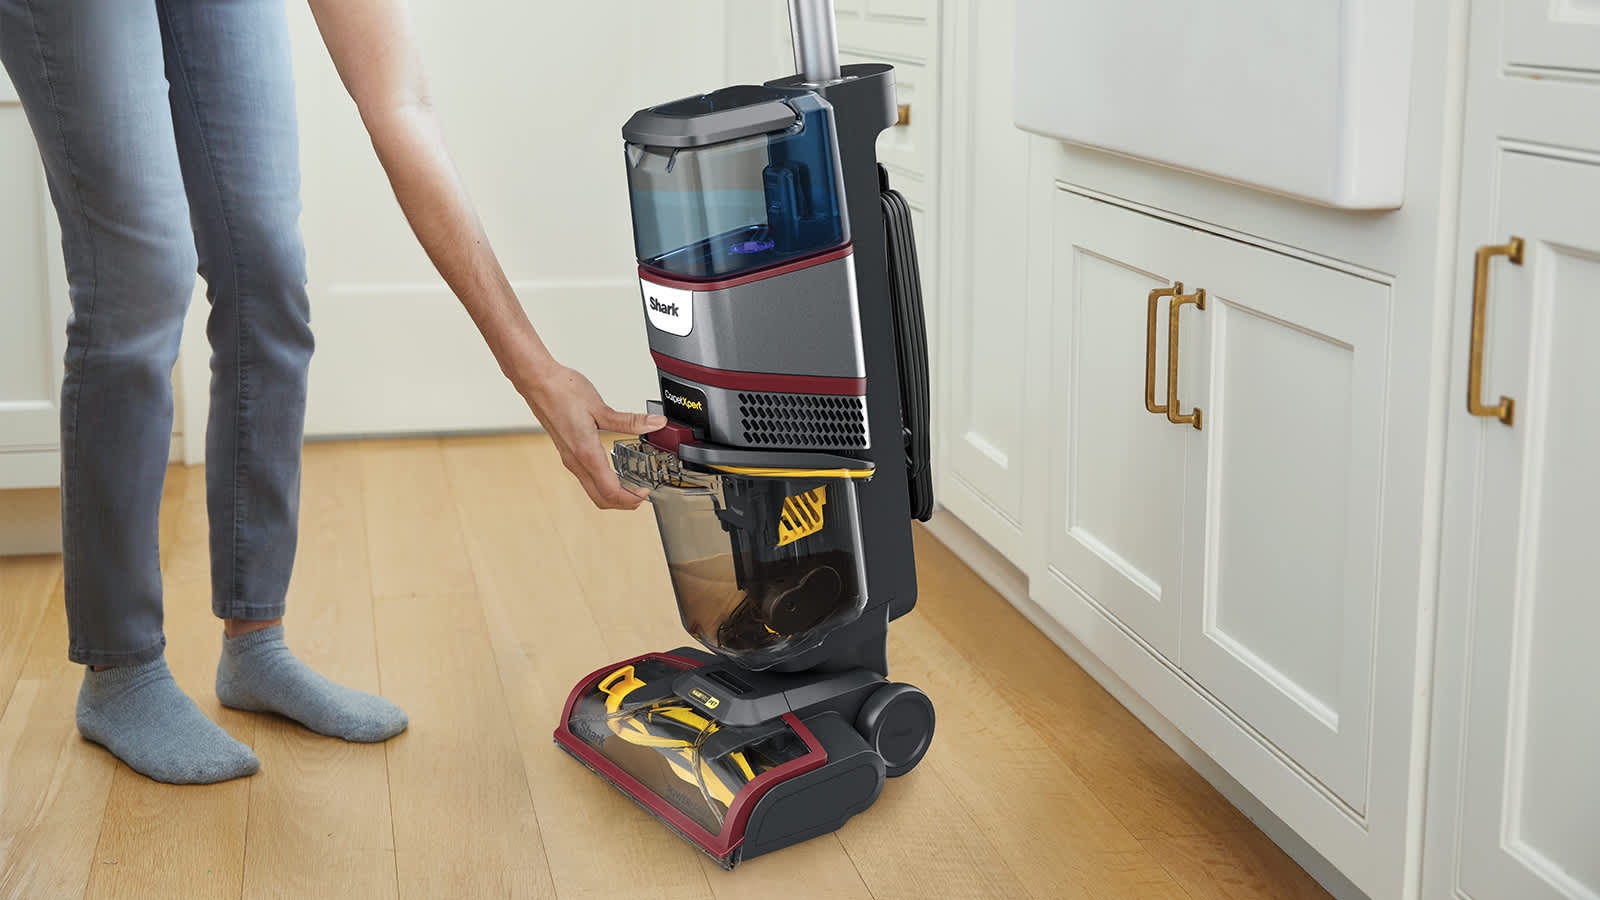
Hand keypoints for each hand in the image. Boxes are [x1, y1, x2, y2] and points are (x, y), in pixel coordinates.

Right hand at [518, 363, 666, 509]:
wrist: (538, 383)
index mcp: (586, 453)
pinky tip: (614, 470)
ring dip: (612, 494)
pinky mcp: (567, 452)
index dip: (630, 498)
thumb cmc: (562, 392)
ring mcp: (570, 458)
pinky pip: (586, 478)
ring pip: (592, 490)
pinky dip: (602, 483)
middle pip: (601, 499)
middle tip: (642, 495)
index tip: (645, 491)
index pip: (610, 491)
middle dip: (623, 503)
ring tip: (631, 484)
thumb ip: (630, 420)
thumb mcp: (601, 407)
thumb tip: (655, 423)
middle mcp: (576, 461)